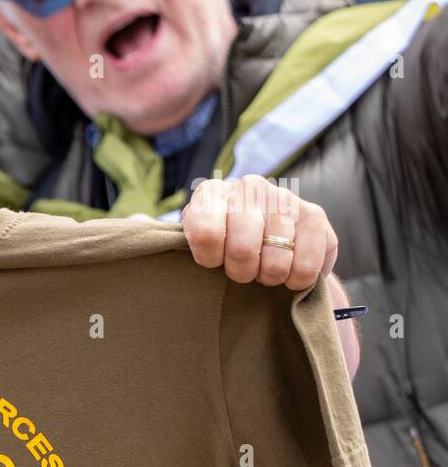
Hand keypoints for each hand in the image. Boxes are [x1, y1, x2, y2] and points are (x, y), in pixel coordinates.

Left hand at [182, 176, 337, 288]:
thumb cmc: (220, 245)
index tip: (213, 263)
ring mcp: (284, 198)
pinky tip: (291, 274)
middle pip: (243, 250)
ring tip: (266, 271)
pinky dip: (298, 279)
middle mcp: (248, 187)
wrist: (264, 241)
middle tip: (243, 273)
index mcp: (211, 193)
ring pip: (276, 261)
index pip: (206, 232)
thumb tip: (151, 231)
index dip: (210, 259)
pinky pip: (308, 263)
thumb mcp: (192, 241)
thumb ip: (177, 239)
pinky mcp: (315, 214)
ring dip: (270, 277)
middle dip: (241, 272)